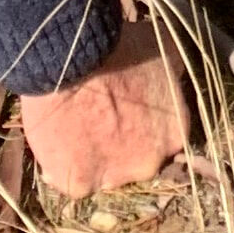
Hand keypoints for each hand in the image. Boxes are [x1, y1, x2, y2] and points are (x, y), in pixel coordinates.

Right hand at [21, 4, 188, 197]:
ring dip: (93, 156)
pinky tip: (57, 144)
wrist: (75, 60)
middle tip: (99, 117)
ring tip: (73, 127)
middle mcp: (151, 163)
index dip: (143, 122)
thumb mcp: (163, 47)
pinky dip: (64, 167)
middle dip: (121, 143)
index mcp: (175, 134)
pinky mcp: (81, 185)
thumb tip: (176, 70)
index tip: (126, 108)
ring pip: (105, 173)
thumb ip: (174, 68)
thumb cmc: (120, 48)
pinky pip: (74, 181)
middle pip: (136, 158)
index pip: (163, 135)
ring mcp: (115, 178)